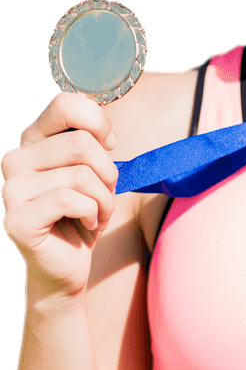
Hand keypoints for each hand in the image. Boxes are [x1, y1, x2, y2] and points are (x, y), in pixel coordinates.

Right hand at [1, 91, 117, 298]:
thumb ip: (92, 143)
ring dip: (104, 200)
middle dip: (108, 173)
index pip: (65, 105)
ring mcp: (11, 190)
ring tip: (96, 214)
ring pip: (81, 175)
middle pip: (81, 143)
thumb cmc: (83, 214)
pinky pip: (71, 201)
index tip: (110, 145)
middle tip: (104, 194)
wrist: (67, 265)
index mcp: (32, 140)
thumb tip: (103, 132)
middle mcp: (15, 159)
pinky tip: (87, 225)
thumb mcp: (93, 171)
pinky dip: (93, 214)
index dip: (99, 123)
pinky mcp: (17, 220)